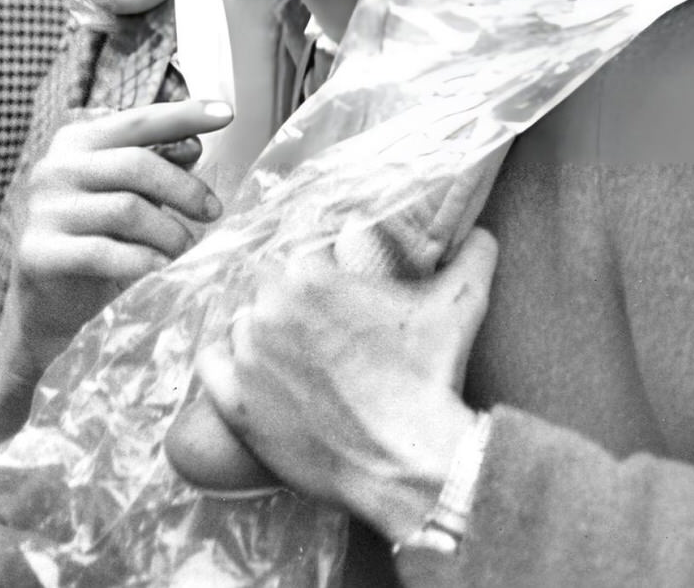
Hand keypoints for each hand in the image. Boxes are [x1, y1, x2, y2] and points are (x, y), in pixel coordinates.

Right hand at [2, 100, 231, 387]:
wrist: (46, 299)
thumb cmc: (97, 233)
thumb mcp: (129, 191)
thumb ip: (156, 164)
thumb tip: (193, 145)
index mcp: (77, 141)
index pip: (138, 120)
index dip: (184, 115)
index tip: (227, 113)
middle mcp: (55, 167)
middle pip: (136, 164)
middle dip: (185, 189)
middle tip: (213, 212)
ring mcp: (42, 210)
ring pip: (126, 210)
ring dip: (168, 231)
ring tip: (185, 246)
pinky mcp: (37, 253)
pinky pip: (102, 252)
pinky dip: (141, 261)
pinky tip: (160, 268)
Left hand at [195, 228, 497, 542]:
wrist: (409, 460)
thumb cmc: (429, 378)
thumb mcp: (460, 303)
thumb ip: (474, 254)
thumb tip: (483, 232)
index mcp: (310, 274)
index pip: (297, 243)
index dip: (316, 260)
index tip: (332, 276)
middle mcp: (268, 308)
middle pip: (265, 281)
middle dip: (290, 292)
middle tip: (318, 316)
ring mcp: (247, 358)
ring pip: (240, 320)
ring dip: (260, 326)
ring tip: (292, 346)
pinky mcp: (235, 405)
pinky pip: (210, 365)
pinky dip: (225, 362)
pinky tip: (249, 365)